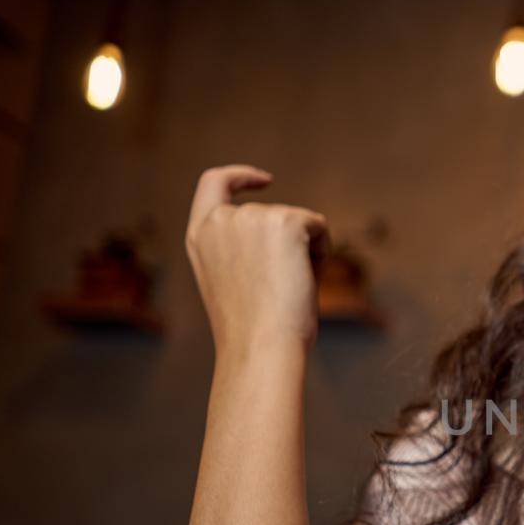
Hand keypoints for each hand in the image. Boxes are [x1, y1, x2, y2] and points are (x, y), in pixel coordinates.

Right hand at [185, 165, 330, 360]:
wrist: (261, 348)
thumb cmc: (252, 332)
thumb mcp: (235, 282)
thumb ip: (245, 250)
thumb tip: (293, 238)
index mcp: (200, 236)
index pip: (213, 184)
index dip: (241, 176)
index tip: (265, 180)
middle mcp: (220, 221)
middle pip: (273, 214)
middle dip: (290, 244)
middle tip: (282, 289)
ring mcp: (251, 217)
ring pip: (298, 222)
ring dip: (306, 252)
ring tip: (289, 290)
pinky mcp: (284, 222)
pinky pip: (319, 226)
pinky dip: (322, 252)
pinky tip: (307, 280)